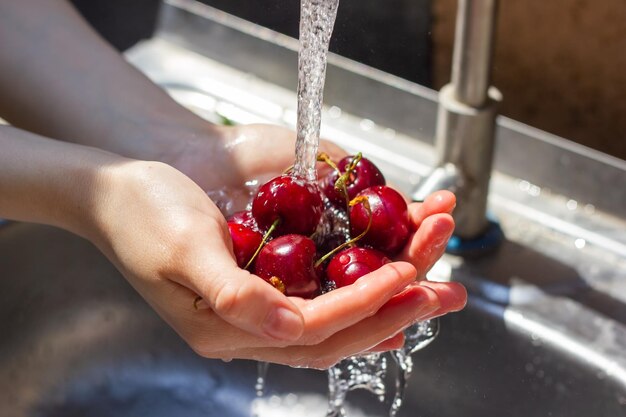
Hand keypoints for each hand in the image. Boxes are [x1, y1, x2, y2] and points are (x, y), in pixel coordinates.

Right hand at [91, 124, 464, 368]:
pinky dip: (364, 292)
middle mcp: (247, 326)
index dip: (364, 304)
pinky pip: (324, 298)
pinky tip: (396, 287)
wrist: (116, 189)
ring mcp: (258, 308)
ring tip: (440, 284)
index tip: (409, 276)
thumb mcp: (182, 249)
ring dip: (391, 299)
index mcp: (225, 327)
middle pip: (337, 330)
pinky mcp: (263, 283)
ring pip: (338, 317)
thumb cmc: (141, 212)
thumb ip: (233, 295)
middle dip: (398, 309)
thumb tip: (286, 327)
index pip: (311, 327)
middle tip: (452, 293)